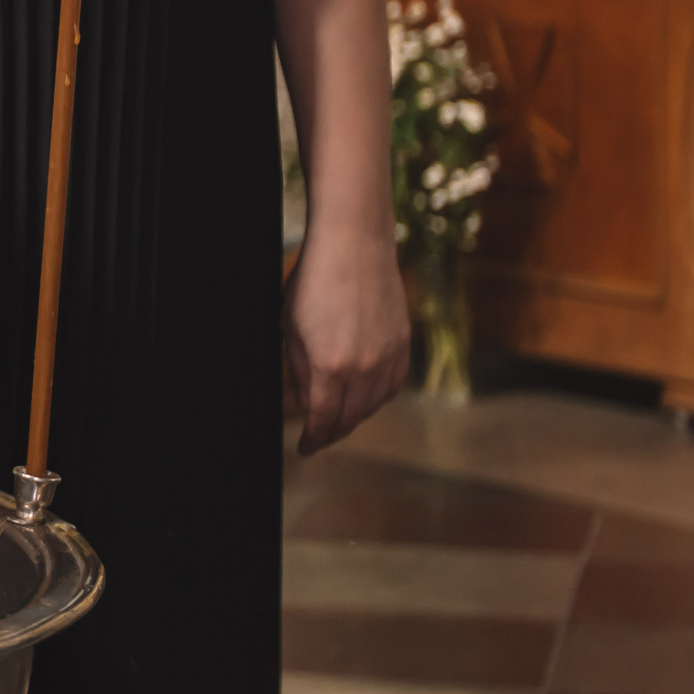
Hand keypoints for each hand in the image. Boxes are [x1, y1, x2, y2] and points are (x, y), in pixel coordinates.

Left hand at [284, 231, 410, 454]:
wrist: (355, 246)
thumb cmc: (314, 280)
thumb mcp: (290, 327)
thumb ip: (298, 369)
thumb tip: (306, 400)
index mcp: (329, 367)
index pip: (322, 420)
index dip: (313, 439)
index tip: (305, 448)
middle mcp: (364, 369)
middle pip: (350, 418)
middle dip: (332, 432)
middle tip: (320, 436)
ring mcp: (388, 357)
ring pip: (373, 405)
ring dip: (355, 416)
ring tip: (340, 418)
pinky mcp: (404, 345)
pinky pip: (393, 385)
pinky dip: (378, 397)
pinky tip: (366, 395)